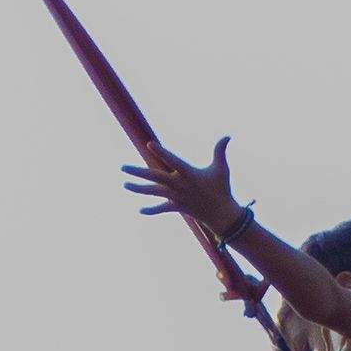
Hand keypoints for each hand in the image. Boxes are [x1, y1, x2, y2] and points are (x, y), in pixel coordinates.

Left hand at [123, 134, 243, 237]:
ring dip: (139, 189)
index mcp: (189, 173)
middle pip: (155, 177)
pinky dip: (152, 210)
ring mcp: (177, 197)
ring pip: (154, 192)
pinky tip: (141, 210)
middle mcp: (180, 185)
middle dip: (138, 172)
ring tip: (125, 184)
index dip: (161, 152)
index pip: (172, 160)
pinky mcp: (177, 207)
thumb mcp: (222, 169)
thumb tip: (227, 136)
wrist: (222, 214)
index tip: (149, 144)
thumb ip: (220, 151)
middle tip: (123, 168)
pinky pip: (162, 208)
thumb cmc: (222, 189)